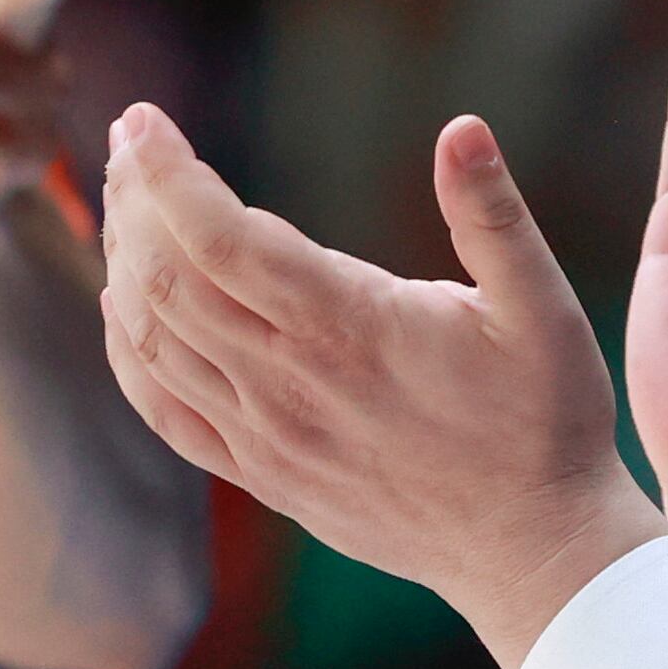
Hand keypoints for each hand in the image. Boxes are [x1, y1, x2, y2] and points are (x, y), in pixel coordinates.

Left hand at [96, 102, 653, 667]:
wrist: (532, 549)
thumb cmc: (546, 420)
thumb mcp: (544, 306)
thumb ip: (493, 215)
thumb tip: (463, 127)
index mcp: (350, 326)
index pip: (219, 235)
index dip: (166, 172)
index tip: (140, 119)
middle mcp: (289, 382)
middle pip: (166, 277)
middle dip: (132, 201)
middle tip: (127, 148)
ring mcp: (267, 436)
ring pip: (152, 340)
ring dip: (123, 264)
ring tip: (124, 207)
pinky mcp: (263, 476)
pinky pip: (163, 410)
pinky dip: (126, 352)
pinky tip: (121, 309)